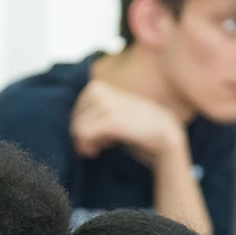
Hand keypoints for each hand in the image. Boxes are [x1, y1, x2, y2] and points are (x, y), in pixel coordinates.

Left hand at [70, 79, 186, 164]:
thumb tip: (72, 131)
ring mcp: (104, 104)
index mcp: (96, 86)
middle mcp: (98, 91)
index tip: (97, 136)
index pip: (73, 113)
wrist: (163, 130)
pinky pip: (83, 135)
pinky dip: (90, 146)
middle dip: (83, 136)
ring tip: (104, 145)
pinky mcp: (110, 119)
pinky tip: (104, 147)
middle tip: (100, 144)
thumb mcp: (112, 112)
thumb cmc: (136, 125)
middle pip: (73, 121)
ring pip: (76, 129)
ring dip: (87, 142)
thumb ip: (92, 115)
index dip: (82, 127)